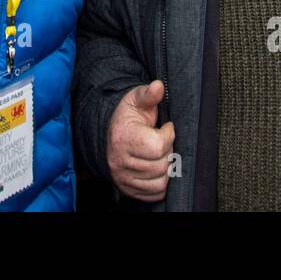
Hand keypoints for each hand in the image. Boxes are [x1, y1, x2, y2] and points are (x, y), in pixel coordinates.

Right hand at [107, 80, 174, 201]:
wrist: (111, 133)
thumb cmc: (127, 116)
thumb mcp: (136, 99)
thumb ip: (148, 94)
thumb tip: (158, 86)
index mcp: (123, 138)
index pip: (158, 146)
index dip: (168, 135)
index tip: (166, 128)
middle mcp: (120, 161)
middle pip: (161, 165)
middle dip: (169, 152)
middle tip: (163, 142)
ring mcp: (123, 178)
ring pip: (160, 181)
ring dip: (167, 168)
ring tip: (161, 154)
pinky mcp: (128, 189)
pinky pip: (155, 193)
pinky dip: (162, 183)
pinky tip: (158, 168)